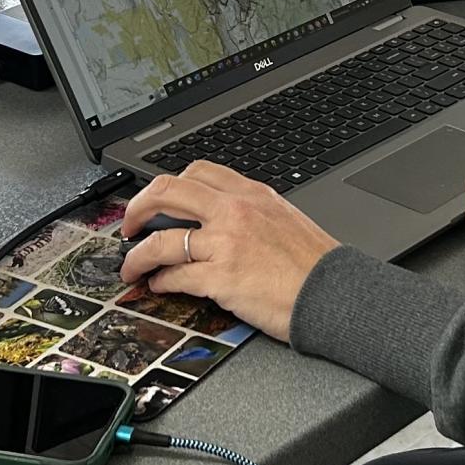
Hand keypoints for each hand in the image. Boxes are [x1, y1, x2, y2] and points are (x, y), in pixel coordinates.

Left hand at [115, 162, 341, 342]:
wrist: (335, 293)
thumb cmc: (316, 264)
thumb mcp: (284, 218)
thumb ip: (251, 213)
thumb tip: (221, 220)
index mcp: (251, 194)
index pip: (197, 171)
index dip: (169, 184)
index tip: (159, 198)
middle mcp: (234, 212)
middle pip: (167, 192)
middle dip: (137, 208)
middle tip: (129, 224)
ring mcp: (225, 243)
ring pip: (162, 239)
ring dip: (138, 255)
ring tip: (131, 266)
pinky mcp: (220, 278)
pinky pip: (175, 276)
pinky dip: (160, 281)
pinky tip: (158, 286)